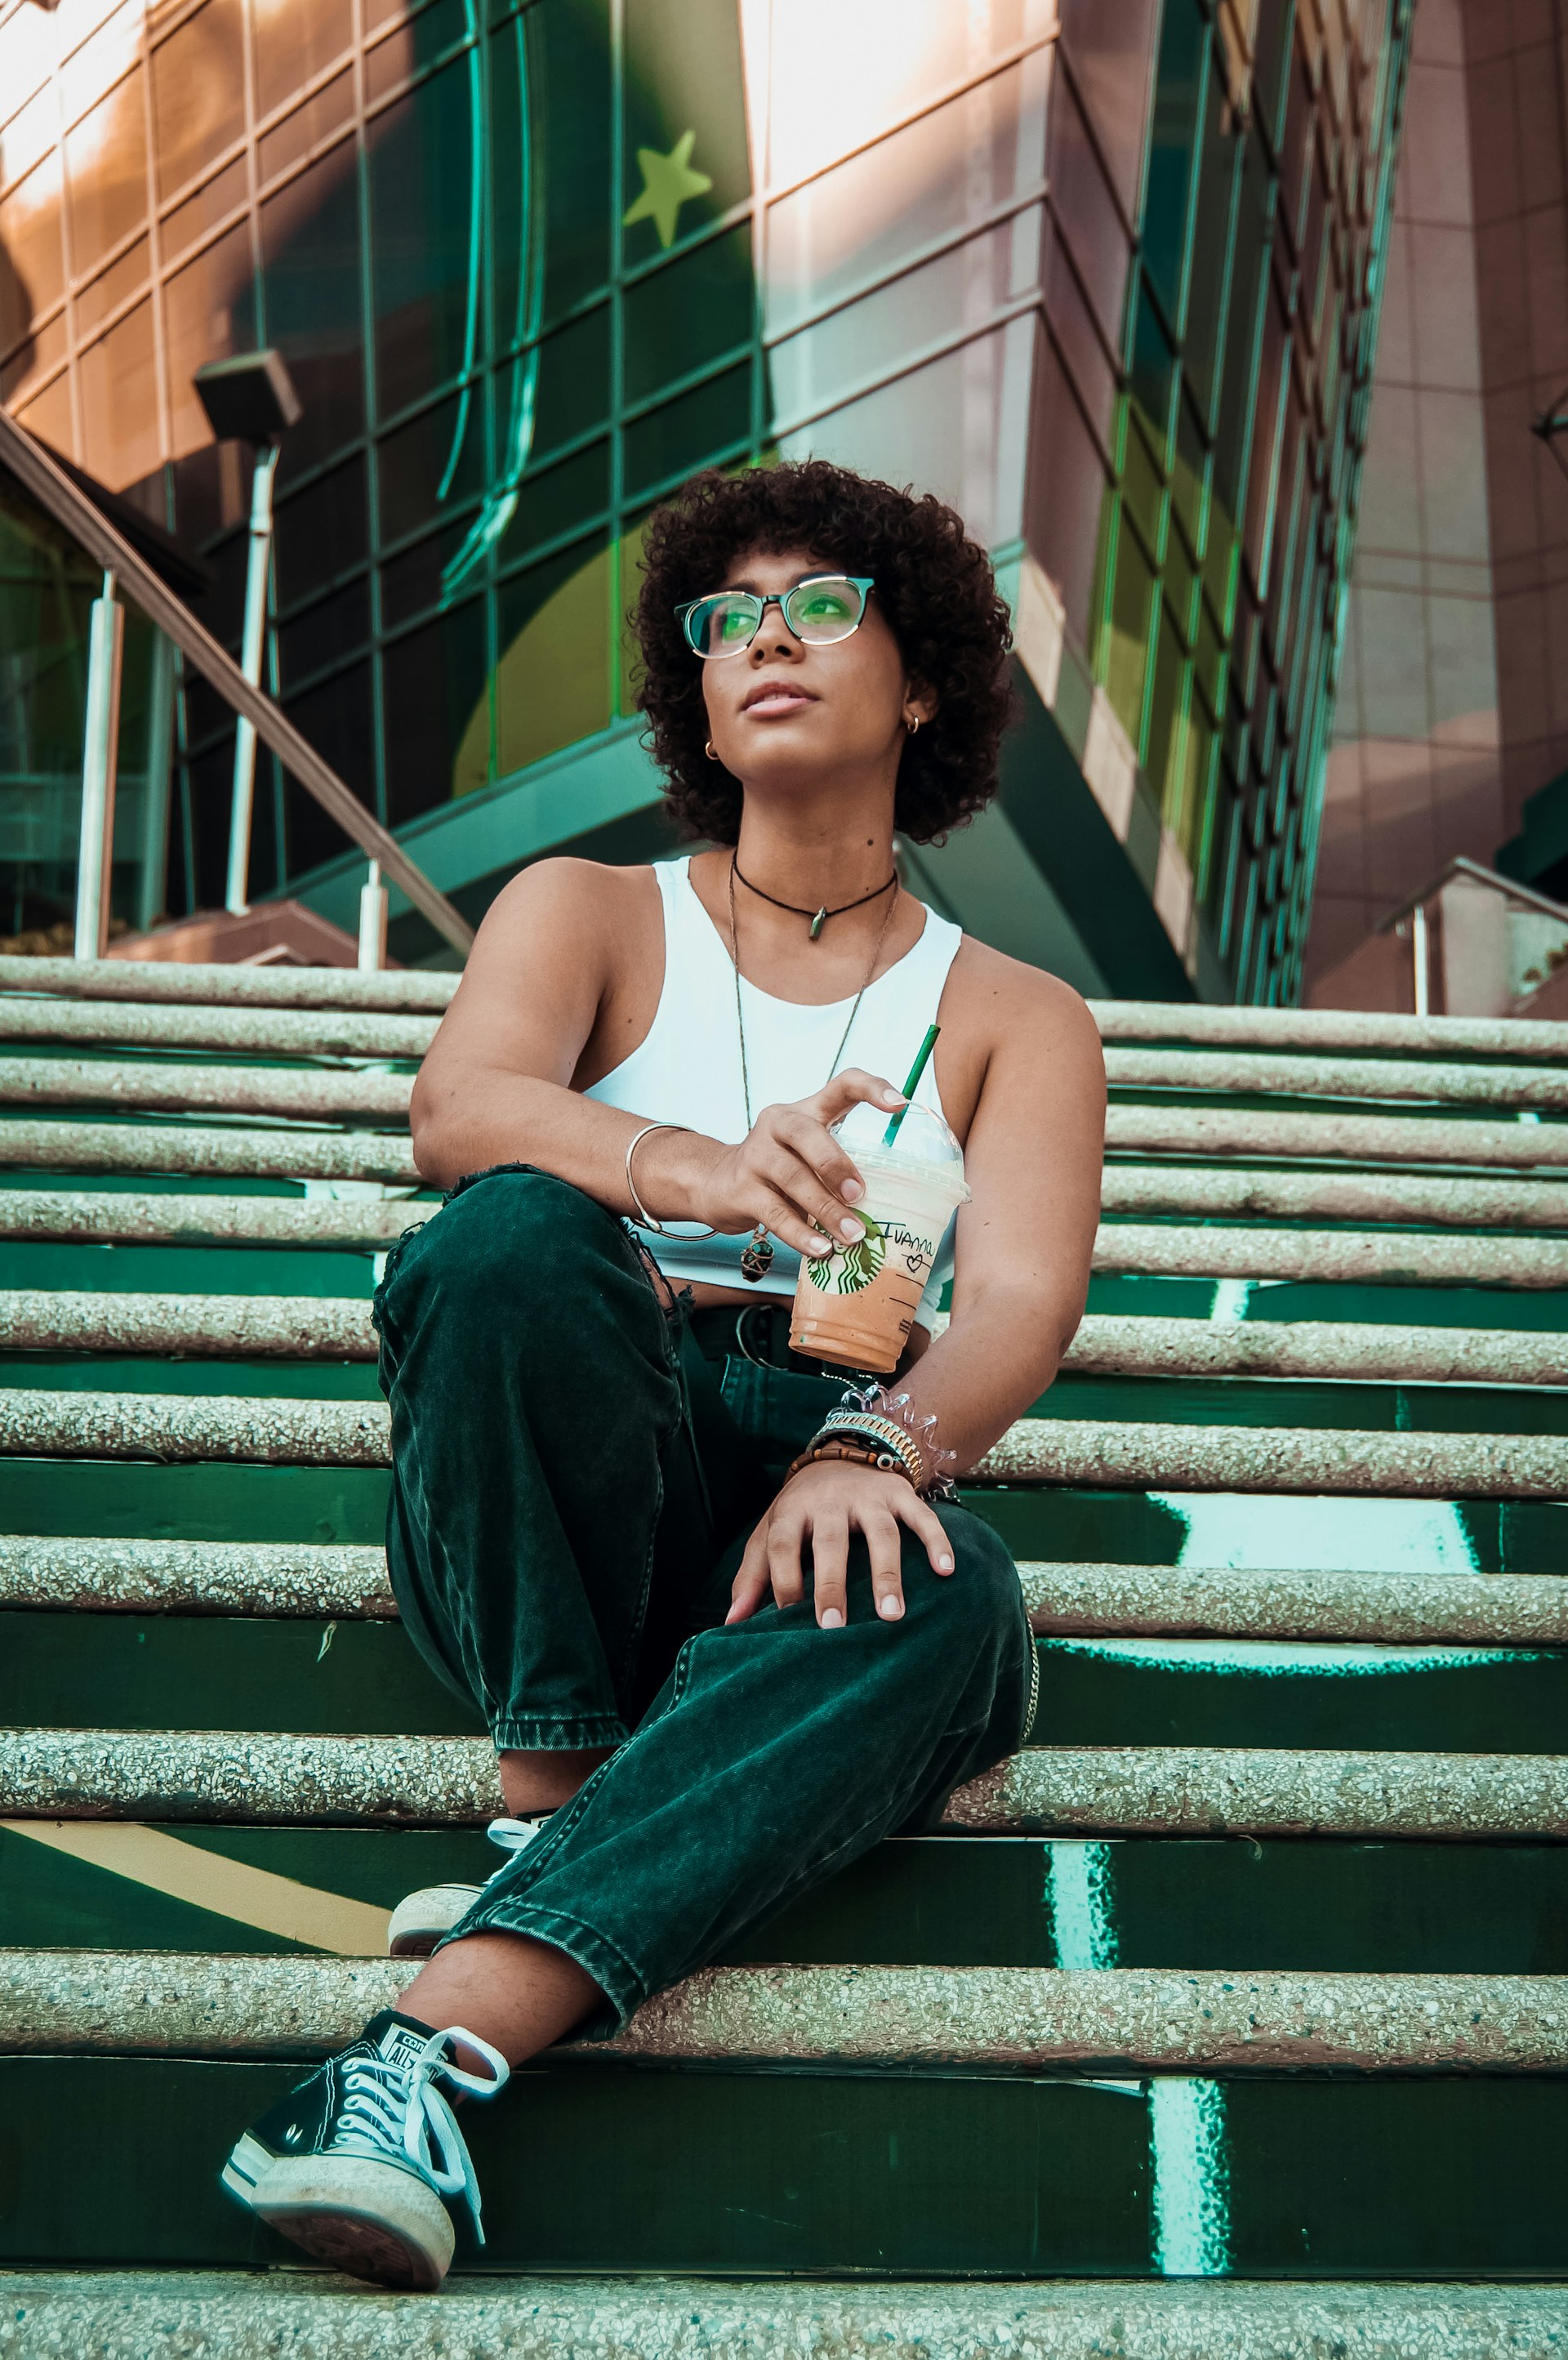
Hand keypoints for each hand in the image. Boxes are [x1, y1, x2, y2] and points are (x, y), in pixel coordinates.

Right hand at [689, 1068, 903, 1258]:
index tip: (900, 1104)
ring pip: (793, 1178)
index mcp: (804, 1110)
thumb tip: (889, 1206)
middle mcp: (777, 1124)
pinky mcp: (742, 1190)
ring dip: (826, 1209)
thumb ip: (840, 1166)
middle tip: (860, 1195)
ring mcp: (756, 1155)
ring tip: (851, 1235)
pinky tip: (821, 1249)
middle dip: (836, 1165)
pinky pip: (775, 1213)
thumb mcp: (807, 1156)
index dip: (871, 1088)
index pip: (841, 1085)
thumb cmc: (779, 1170)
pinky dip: (801, 1234)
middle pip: (807, 1133)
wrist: (716, 1183)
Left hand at [725, 1458, 954, 1628]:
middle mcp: (830, 1500)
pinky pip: (922, 1516)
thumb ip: (753, 1575)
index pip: (782, 1543)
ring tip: (892, 1615)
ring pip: (881, 1533)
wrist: (845, 1451)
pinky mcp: (900, 1493)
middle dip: (831, 1584)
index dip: (783, 1580)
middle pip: (830, 1541)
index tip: (789, 1619)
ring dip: (887, 1573)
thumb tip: (730, 1623)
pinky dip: (936, 1541)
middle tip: (834, 1627)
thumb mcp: (771, 1531)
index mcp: (793, 1509)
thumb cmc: (802, 1509)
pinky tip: (946, 1570)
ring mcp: (869, 1496)